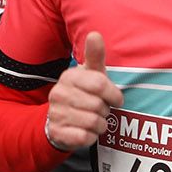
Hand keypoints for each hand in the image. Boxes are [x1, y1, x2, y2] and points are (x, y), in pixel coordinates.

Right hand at [44, 32, 122, 151]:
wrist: (61, 120)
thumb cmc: (83, 94)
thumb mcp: (91, 75)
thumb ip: (95, 56)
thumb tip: (95, 34)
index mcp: (69, 76)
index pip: (100, 84)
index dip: (113, 94)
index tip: (115, 99)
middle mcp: (58, 93)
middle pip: (98, 105)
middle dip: (104, 110)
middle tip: (99, 109)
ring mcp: (55, 113)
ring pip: (94, 122)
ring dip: (100, 125)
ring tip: (93, 119)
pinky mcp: (56, 132)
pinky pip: (84, 137)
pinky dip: (90, 136)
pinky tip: (85, 130)